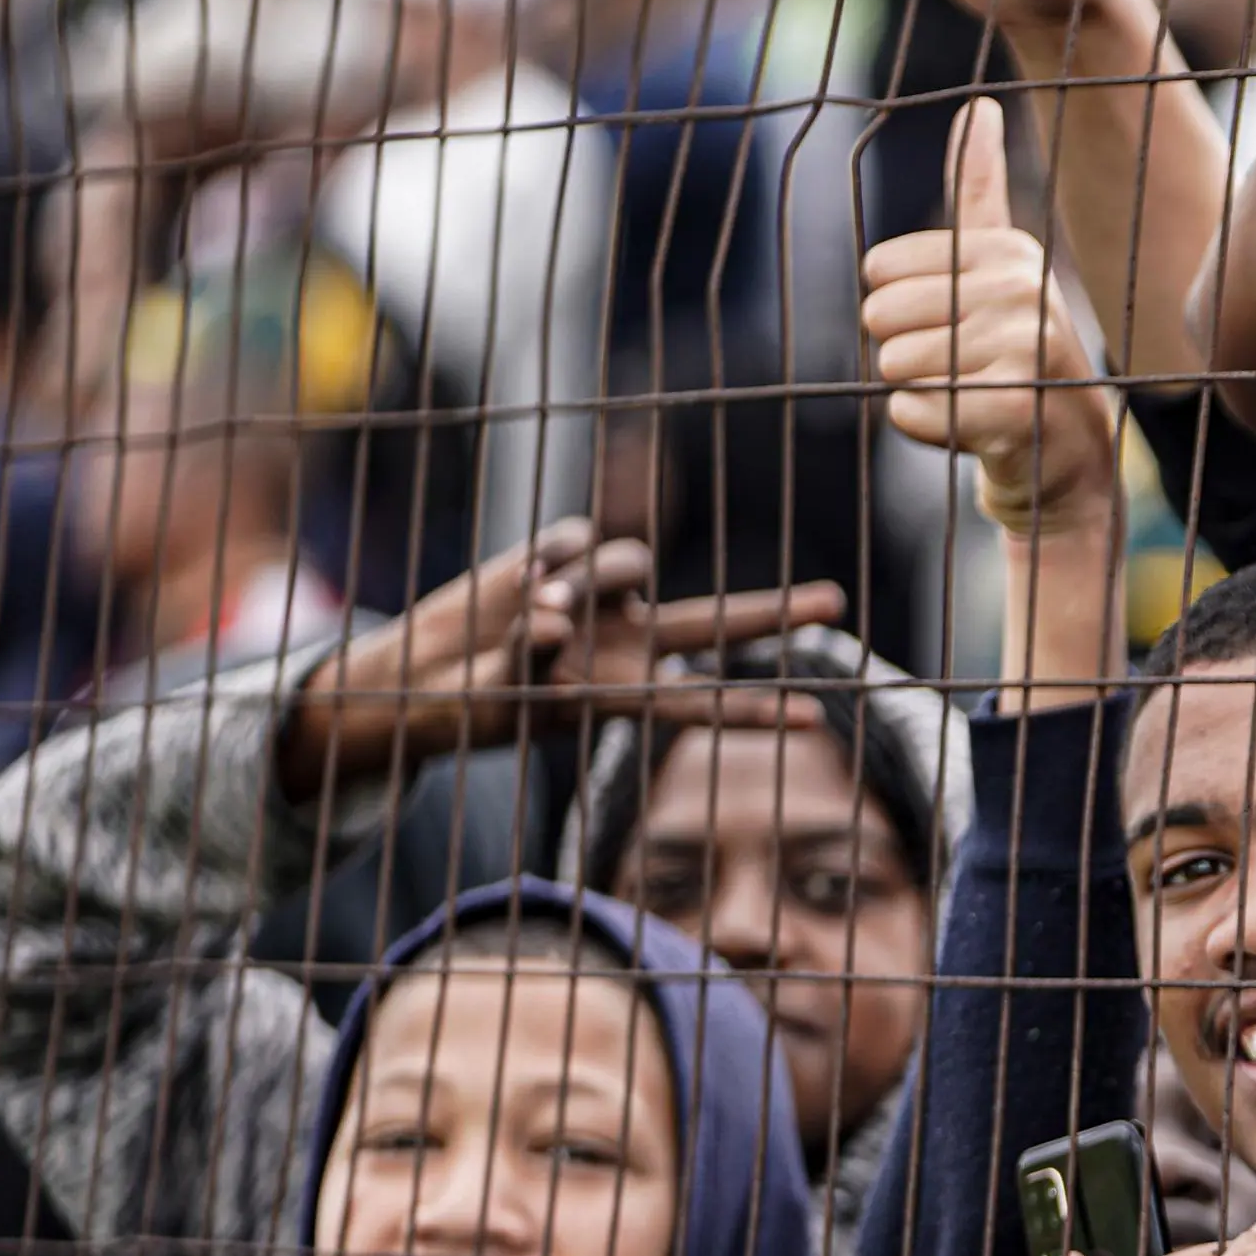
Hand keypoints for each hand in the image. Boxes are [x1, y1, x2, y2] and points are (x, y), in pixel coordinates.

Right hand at [279, 521, 844, 793]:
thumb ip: (534, 662)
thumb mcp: (503, 700)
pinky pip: (577, 538)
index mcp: (628, 692)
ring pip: (631, 562)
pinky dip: (551, 558)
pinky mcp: (562, 557)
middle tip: (839, 599)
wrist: (416, 678)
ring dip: (590, 579)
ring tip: (540, 604)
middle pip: (719, 621)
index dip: (757, 709)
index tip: (816, 717)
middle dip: (776, 612)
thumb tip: (555, 615)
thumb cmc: (470, 707)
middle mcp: (630, 642)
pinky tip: (518, 582)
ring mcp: (602, 600)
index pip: (704, 701)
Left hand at [863, 99, 1123, 536]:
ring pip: (893, 366)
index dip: (901, 307)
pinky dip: (929, 431)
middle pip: (879, 317)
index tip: (957, 324)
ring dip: (921, 393)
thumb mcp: (1001, 270)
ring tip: (974, 398)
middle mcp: (1024, 289)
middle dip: (905, 352)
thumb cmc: (1017, 360)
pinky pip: (909, 414)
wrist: (1067, 459)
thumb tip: (978, 103)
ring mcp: (1024, 348)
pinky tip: (977, 431)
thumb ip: (981, 190)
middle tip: (963, 370)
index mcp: (1009, 251)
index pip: (879, 271)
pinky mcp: (1012, 408)